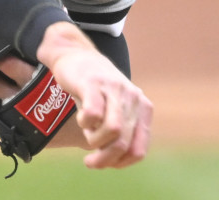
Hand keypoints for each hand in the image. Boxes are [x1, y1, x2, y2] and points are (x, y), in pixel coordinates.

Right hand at [35, 22, 152, 168]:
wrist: (76, 55)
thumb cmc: (95, 91)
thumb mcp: (114, 111)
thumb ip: (120, 134)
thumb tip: (113, 162)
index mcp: (142, 108)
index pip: (138, 150)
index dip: (120, 163)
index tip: (105, 164)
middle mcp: (132, 97)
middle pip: (123, 143)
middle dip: (104, 158)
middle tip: (90, 162)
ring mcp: (113, 88)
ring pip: (113, 130)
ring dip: (95, 140)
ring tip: (86, 132)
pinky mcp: (93, 83)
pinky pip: (93, 114)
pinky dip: (85, 123)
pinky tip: (82, 119)